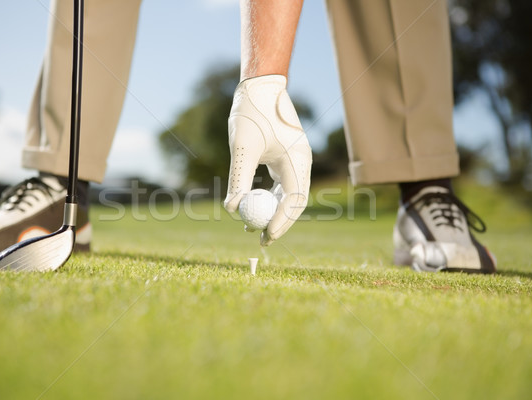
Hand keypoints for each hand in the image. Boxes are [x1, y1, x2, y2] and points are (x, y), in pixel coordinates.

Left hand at [223, 75, 311, 245]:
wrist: (260, 86)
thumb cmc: (251, 112)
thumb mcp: (242, 147)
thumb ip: (238, 178)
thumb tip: (231, 209)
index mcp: (297, 159)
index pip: (294, 199)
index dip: (281, 220)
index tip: (264, 235)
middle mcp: (300, 163)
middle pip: (294, 203)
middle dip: (279, 223)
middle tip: (261, 241)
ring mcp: (295, 161)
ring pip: (289, 196)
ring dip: (272, 213)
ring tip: (250, 228)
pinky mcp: (286, 159)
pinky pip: (282, 186)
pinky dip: (270, 199)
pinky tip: (254, 208)